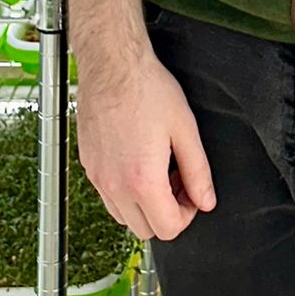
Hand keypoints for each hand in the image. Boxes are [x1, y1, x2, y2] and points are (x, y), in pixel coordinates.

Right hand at [76, 49, 215, 242]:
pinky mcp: (88, 166)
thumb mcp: (185, 129)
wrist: (112, 66)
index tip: (192, 192)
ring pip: (124, 217)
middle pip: (145, 230)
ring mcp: (97, 177)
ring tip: (158, 169)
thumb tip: (206, 201)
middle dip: (166, 212)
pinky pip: (108, 196)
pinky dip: (125, 192)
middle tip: (176, 180)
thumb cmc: (147, 89)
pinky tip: (137, 161)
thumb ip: (198, 171)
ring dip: (144, 205)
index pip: (168, 229)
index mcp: (142, 180)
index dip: (188, 215)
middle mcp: (115, 185)